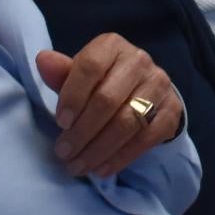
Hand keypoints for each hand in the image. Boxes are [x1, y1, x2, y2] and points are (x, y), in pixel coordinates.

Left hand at [32, 36, 180, 177]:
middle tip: (64, 153)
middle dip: (82, 131)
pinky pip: (146, 139)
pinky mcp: (171, 111)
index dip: (73, 96)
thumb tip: (43, 60)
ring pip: (127, 122)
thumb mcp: (79, 76)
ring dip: (99, 149)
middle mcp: (140, 61)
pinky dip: (121, 157)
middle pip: (108, 99)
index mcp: (112, 46)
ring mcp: (159, 85)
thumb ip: (61, 73)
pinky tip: (102, 169)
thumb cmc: (101, 82)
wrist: (143, 92)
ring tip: (79, 166)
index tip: (60, 123)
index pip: (91, 67)